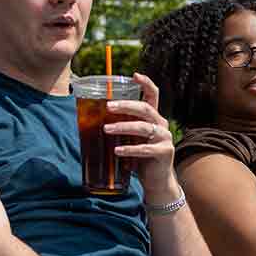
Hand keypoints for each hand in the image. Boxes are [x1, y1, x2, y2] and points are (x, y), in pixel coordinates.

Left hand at [108, 73, 178, 191]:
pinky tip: (117, 150)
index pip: (153, 94)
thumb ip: (121, 128)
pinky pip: (145, 149)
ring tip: (106, 130)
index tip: (134, 75)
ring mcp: (164, 138)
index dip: (145, 83)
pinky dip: (129, 149)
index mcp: (153, 117)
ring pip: (143, 127)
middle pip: (145, 108)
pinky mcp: (164, 152)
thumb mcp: (131, 139)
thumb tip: (91, 119)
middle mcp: (161, 124)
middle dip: (126, 105)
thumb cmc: (140, 158)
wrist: (156, 181)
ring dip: (123, 127)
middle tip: (108, 106)